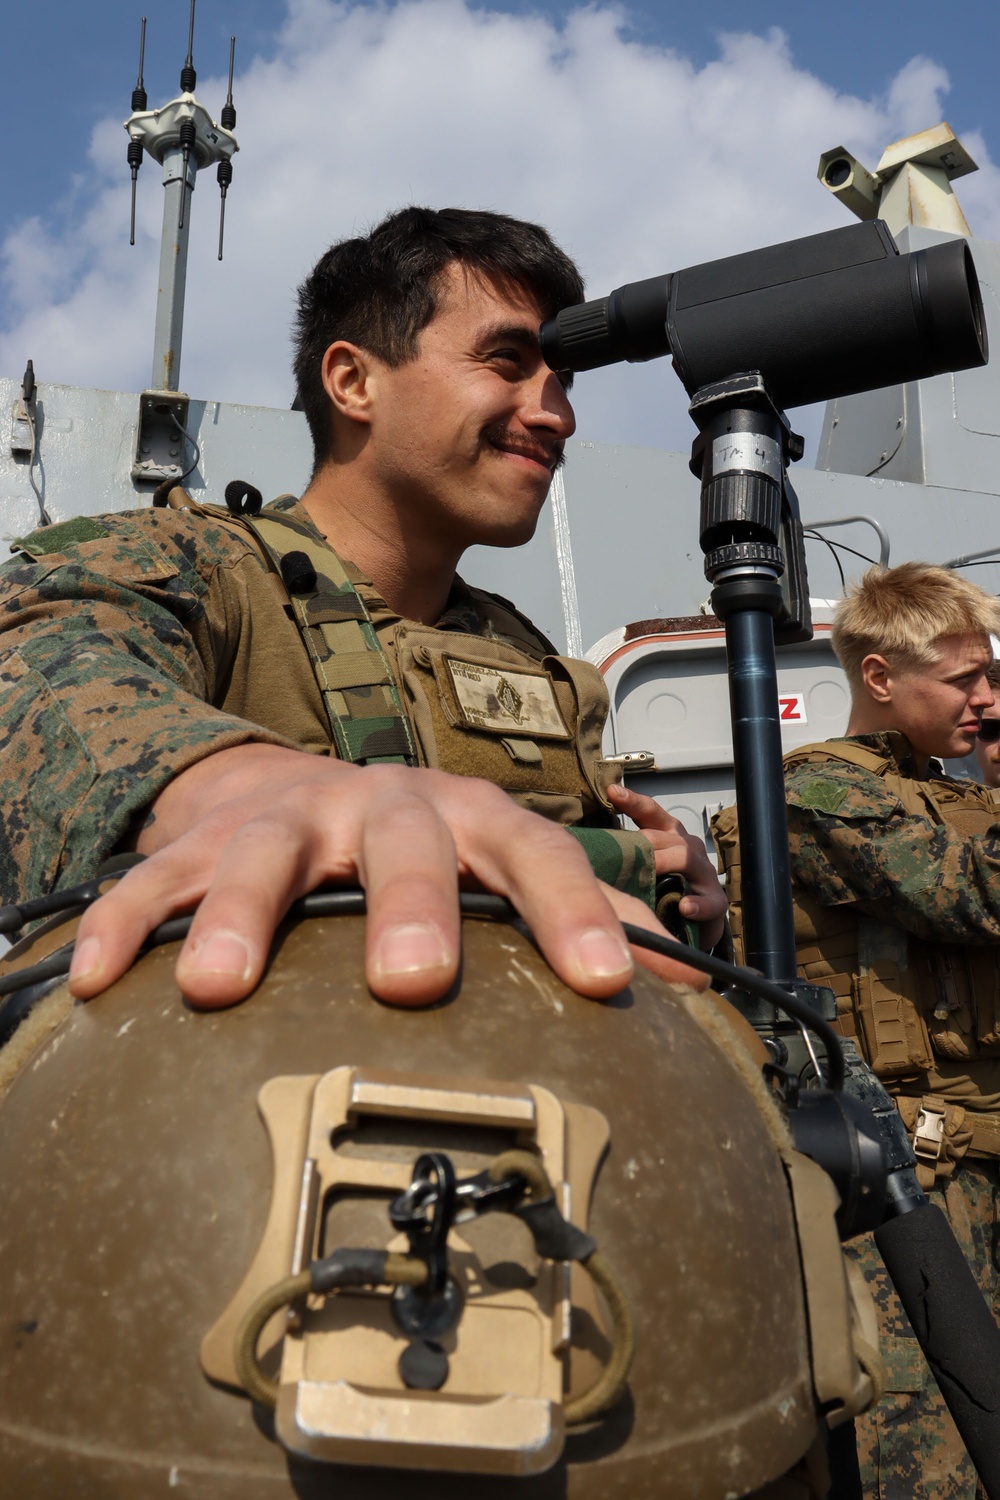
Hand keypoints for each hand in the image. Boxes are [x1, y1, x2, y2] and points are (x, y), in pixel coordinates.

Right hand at [68, 745, 705, 1009]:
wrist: (302, 786)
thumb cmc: (424, 852)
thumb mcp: (501, 870)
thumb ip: (587, 921)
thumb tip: (695, 990)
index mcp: (467, 819)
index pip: (534, 851)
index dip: (573, 910)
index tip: (602, 984)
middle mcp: (382, 807)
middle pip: (402, 842)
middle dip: (406, 905)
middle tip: (411, 981)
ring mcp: (286, 820)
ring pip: (265, 855)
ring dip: (241, 915)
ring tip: (215, 986)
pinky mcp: (203, 843)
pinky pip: (153, 879)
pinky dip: (124, 922)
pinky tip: (97, 979)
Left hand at [606, 783, 727, 948]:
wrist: (698, 919)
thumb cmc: (665, 887)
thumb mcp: (643, 866)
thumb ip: (621, 855)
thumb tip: (581, 852)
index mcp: (667, 835)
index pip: (650, 813)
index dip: (633, 802)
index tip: (612, 792)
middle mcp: (686, 847)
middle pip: (664, 836)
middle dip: (643, 842)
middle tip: (621, 849)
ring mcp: (703, 872)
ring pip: (686, 858)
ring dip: (665, 863)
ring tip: (650, 870)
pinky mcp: (716, 900)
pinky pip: (709, 900)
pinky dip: (697, 904)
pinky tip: (684, 907)